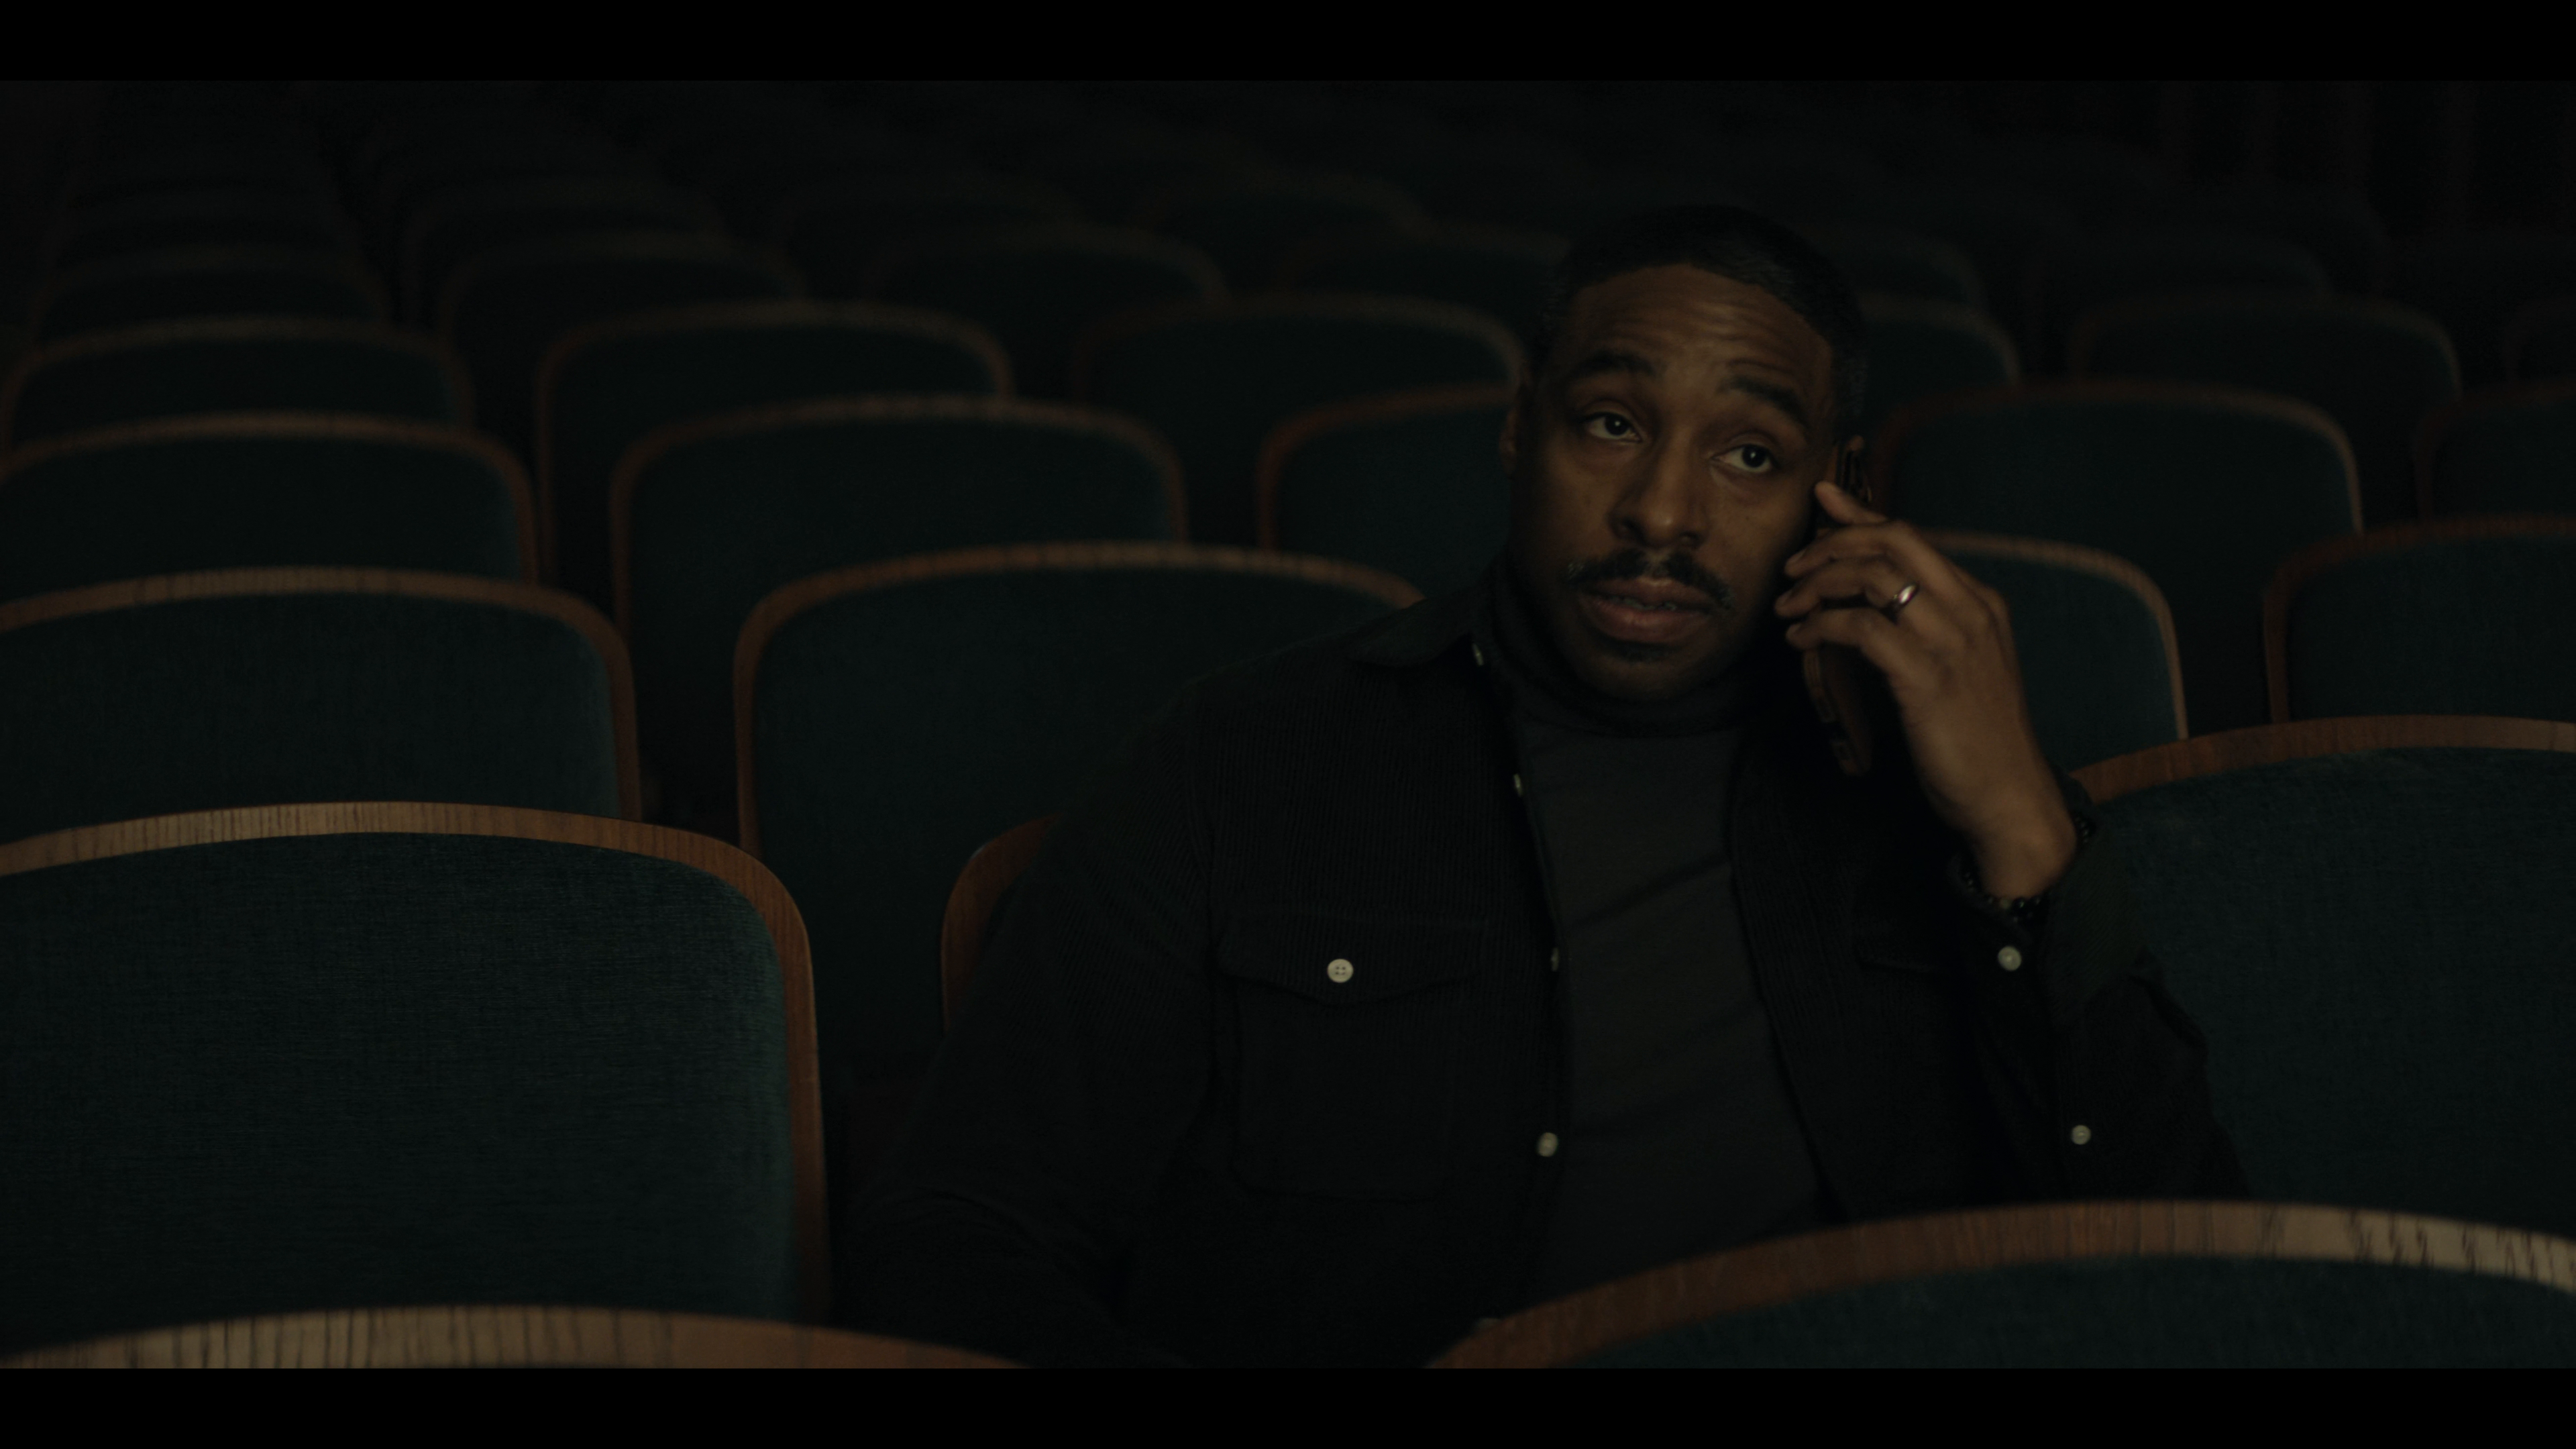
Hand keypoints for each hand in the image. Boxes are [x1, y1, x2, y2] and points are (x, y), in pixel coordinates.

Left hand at [1774, 480, 2076, 897]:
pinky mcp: (1927, 678)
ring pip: (1875, 578)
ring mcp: (1952, 643)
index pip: (1913, 540)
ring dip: (1819, 585)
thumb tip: (1863, 605)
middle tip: (1794, 567)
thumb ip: (1920, 629)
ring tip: (1789, 607)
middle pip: (1894, 543)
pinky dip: (1823, 627)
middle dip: (1834, 543)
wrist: (2009, 796)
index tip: (1823, 504)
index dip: (1862, 518)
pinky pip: (1862, 630)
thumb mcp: (1955, 669)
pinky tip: (1802, 640)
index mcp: (1980, 604)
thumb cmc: (1976, 739)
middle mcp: (1971, 611)